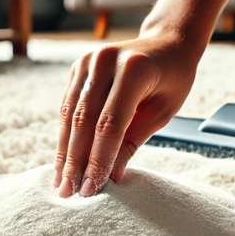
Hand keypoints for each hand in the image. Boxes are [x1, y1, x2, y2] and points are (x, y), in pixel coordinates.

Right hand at [53, 32, 199, 196]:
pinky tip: (63, 159)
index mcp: (133, 69)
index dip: (99, 159)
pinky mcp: (78, 67)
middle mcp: (104, 61)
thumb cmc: (172, 80)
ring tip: (62, 183)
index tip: (92, 188)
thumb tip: (113, 177)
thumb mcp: (163, 112)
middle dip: (76, 160)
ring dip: (65, 152)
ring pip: (70, 115)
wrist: (166, 43)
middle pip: (84, 120)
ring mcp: (87, 61)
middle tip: (69, 193)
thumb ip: (135, 141)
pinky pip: (67, 106)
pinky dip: (65, 135)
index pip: (110, 123)